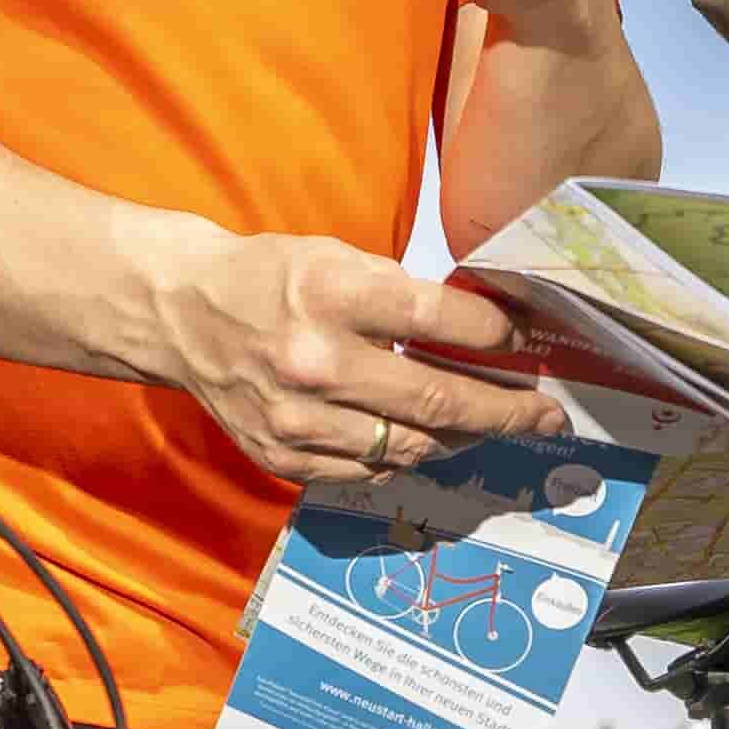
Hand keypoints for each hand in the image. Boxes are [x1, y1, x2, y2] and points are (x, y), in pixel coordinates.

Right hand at [143, 227, 567, 484]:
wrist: (182, 316)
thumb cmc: (270, 278)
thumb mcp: (335, 258)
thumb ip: (403, 295)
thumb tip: (482, 332)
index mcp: (329, 294)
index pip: (438, 321)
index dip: (495, 337)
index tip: (524, 344)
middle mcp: (314, 362)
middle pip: (436, 398)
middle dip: (506, 410)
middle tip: (547, 416)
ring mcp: (296, 420)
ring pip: (410, 446)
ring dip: (462, 438)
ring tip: (492, 426)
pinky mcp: (283, 458)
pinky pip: (369, 470)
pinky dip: (406, 455)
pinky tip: (428, 439)